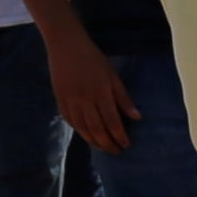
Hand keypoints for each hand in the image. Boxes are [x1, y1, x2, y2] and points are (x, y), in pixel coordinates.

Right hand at [41, 26, 136, 152]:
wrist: (66, 45)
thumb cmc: (93, 59)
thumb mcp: (112, 75)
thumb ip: (123, 97)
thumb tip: (137, 118)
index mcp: (101, 92)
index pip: (112, 121)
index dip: (120, 136)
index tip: (126, 145)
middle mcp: (85, 99)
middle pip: (97, 128)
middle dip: (108, 143)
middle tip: (116, 152)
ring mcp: (70, 100)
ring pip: (82, 128)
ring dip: (93, 141)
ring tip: (102, 147)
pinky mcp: (59, 99)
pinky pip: (70, 120)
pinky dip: (79, 130)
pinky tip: (86, 135)